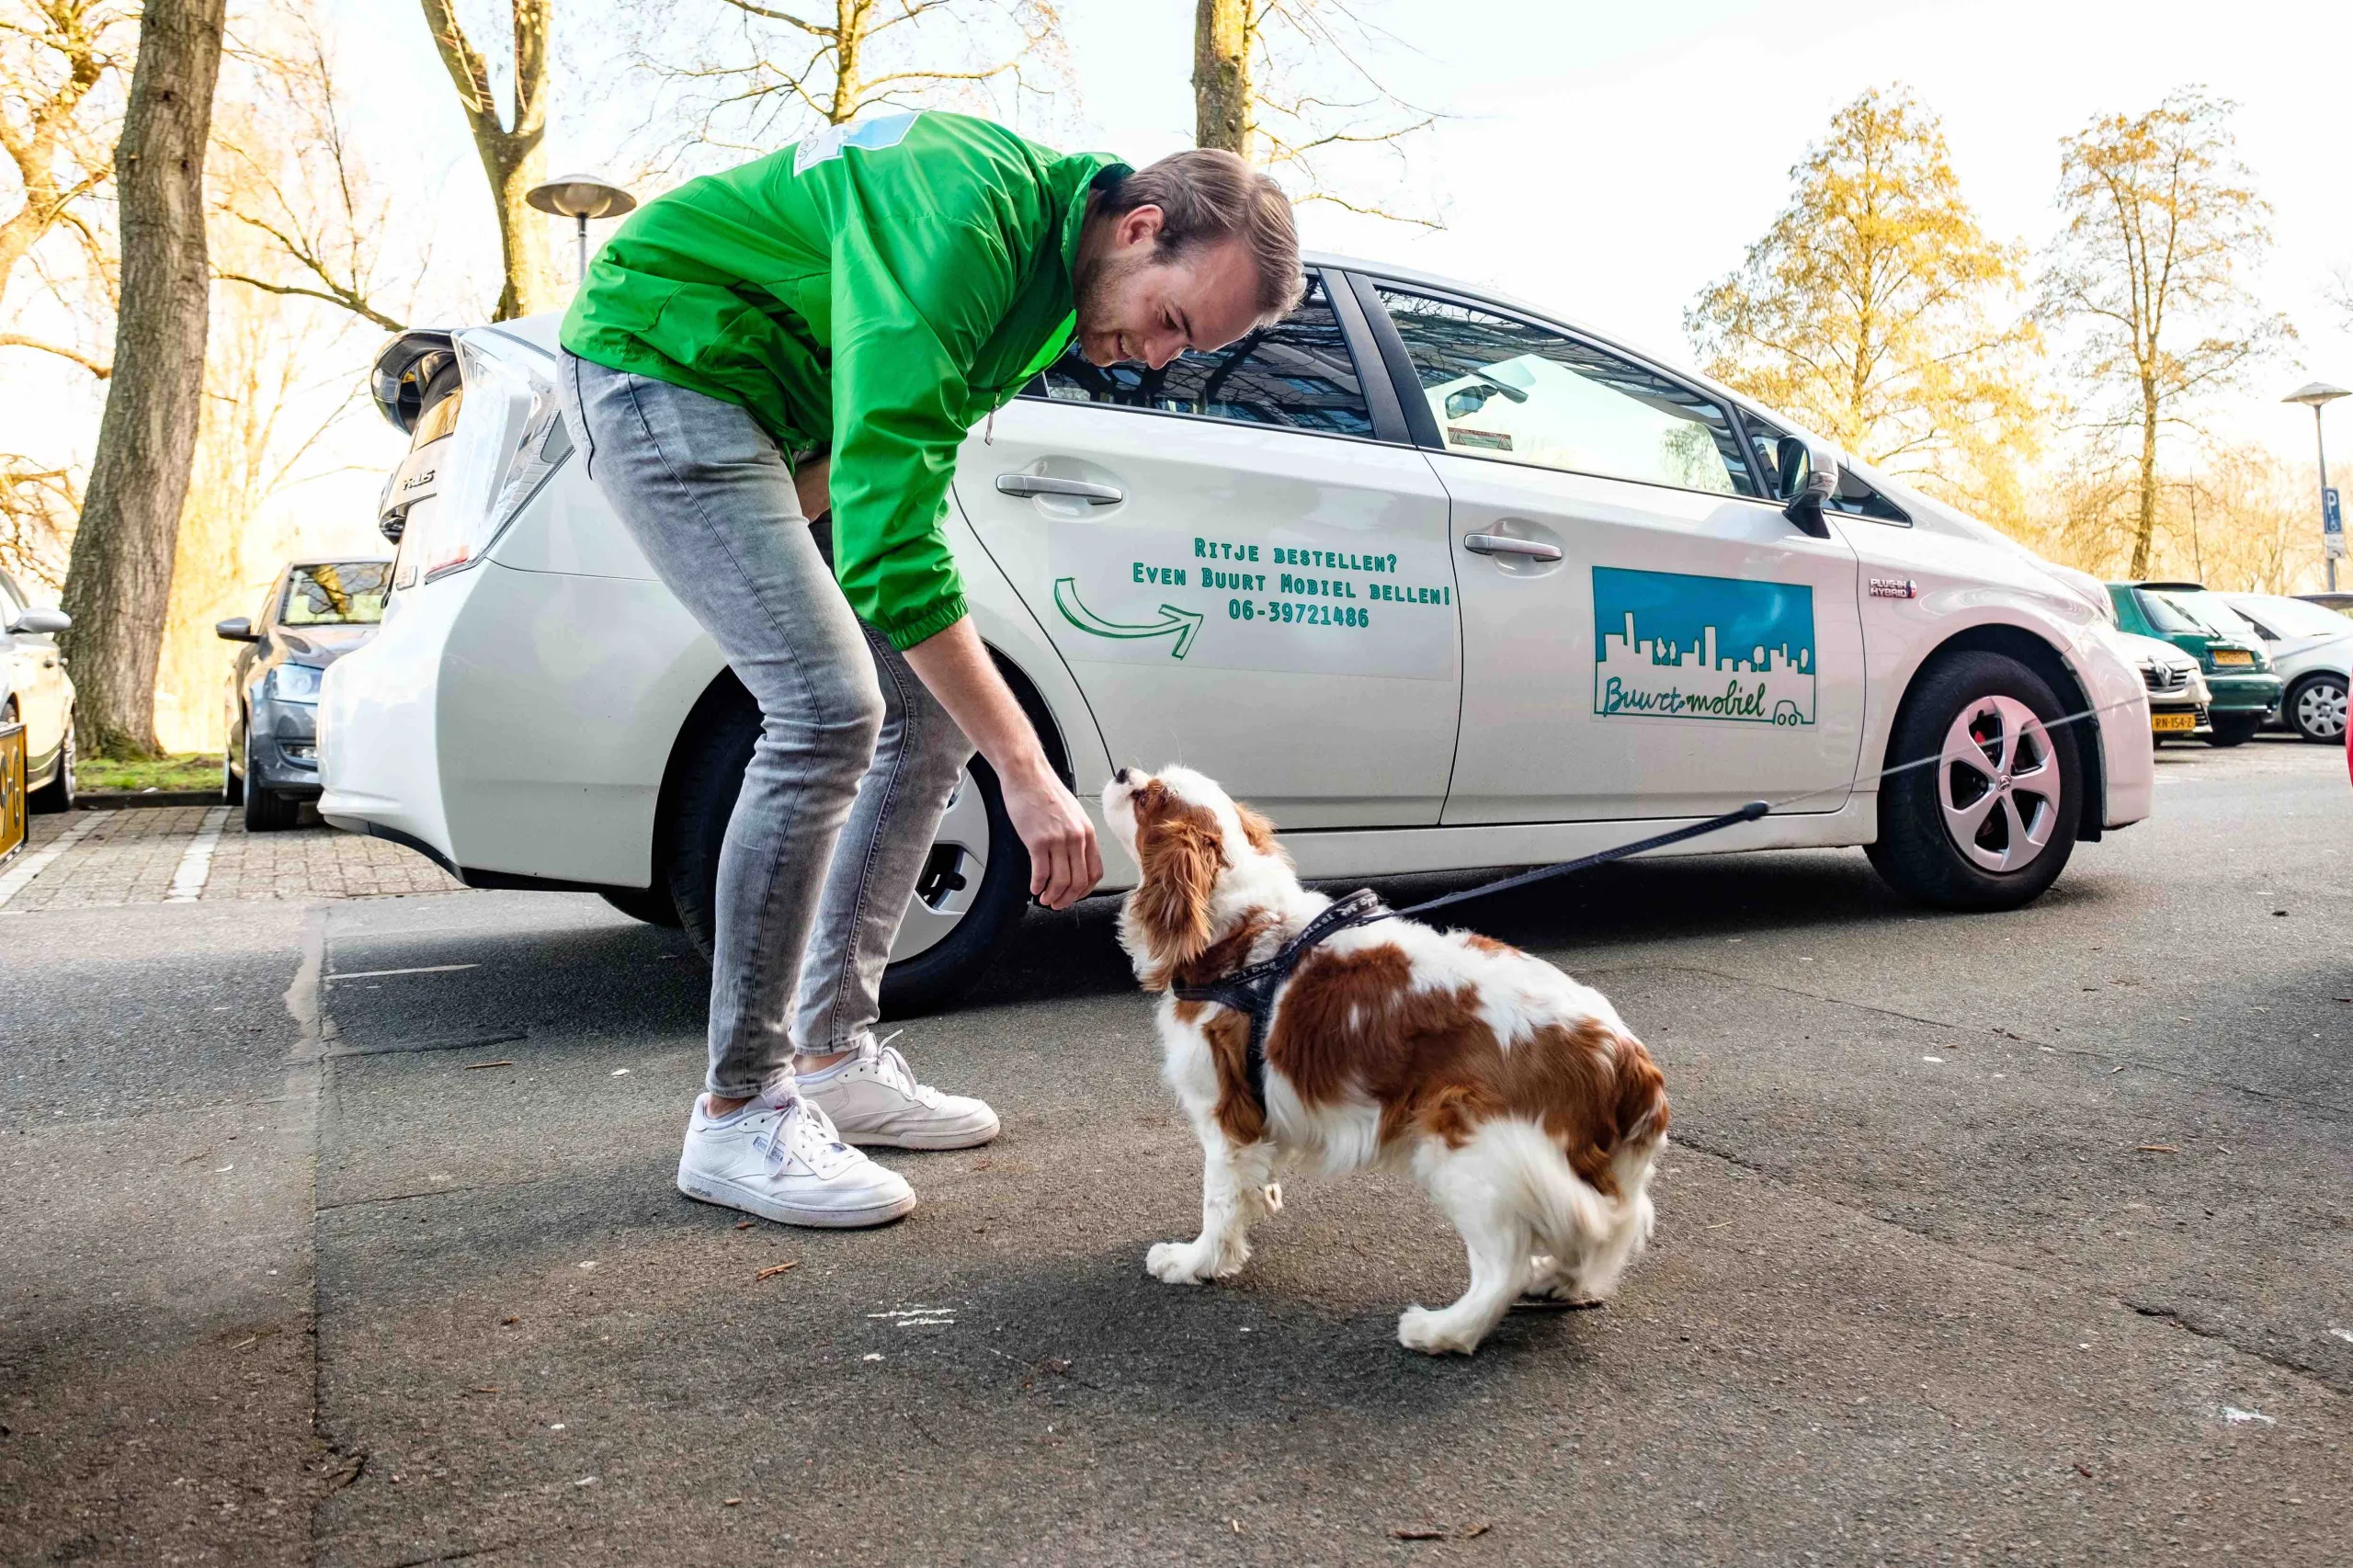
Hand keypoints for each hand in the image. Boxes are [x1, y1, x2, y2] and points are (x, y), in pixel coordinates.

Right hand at [1000, 762, 1101, 909]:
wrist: (1028, 775)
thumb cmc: (1046, 791)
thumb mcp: (1073, 814)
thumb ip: (1077, 836)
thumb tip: (1074, 859)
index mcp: (1088, 832)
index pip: (1095, 871)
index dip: (1085, 890)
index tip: (1074, 895)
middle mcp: (1077, 838)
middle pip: (1079, 881)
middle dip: (1068, 898)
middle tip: (1057, 904)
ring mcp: (1058, 840)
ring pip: (1061, 881)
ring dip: (1052, 896)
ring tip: (1044, 899)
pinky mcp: (1038, 841)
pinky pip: (1041, 872)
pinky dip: (1037, 886)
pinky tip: (1034, 888)